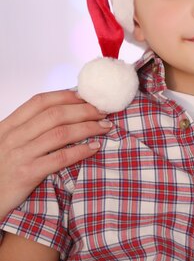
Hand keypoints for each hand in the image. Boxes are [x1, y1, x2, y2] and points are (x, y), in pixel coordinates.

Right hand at [0, 90, 110, 218]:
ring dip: (88, 127)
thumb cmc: (2, 169)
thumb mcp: (10, 143)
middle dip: (84, 110)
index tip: (88, 96)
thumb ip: (31, 129)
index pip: (40, 101)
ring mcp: (20, 155)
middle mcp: (14, 137)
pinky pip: (59, 158)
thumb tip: (66, 112)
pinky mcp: (26, 174)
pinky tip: (95, 147)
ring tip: (106, 127)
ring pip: (61, 133)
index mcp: (9, 125)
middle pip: (55, 114)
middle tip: (103, 112)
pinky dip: (81, 151)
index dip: (67, 96)